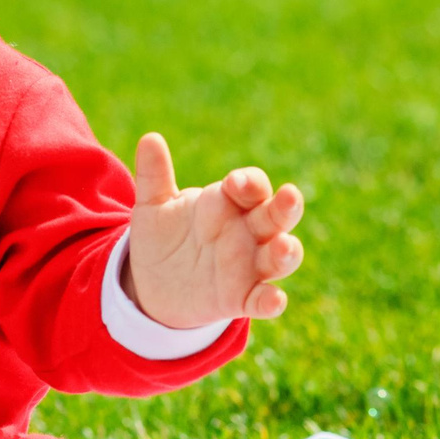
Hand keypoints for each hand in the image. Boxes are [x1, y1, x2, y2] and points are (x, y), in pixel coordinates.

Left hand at [121, 132, 305, 328]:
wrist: (152, 283)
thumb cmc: (163, 236)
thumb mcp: (154, 206)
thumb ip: (154, 175)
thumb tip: (149, 138)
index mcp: (228, 203)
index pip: (251, 186)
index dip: (249, 182)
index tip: (234, 183)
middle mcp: (246, 232)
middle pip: (277, 215)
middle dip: (286, 206)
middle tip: (290, 195)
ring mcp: (248, 266)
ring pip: (280, 256)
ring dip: (287, 252)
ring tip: (284, 247)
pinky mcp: (240, 298)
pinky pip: (261, 299)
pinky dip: (271, 300)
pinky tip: (274, 300)